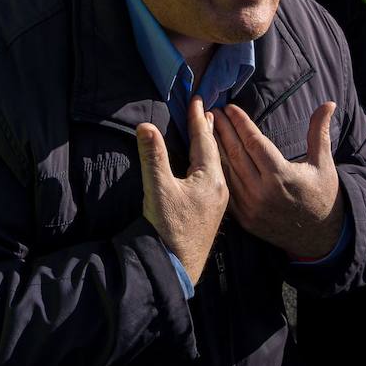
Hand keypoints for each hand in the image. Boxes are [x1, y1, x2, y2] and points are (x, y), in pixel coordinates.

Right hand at [138, 96, 228, 283]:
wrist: (176, 265)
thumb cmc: (168, 227)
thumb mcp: (157, 188)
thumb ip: (153, 156)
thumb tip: (146, 126)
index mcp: (210, 180)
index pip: (204, 141)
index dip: (198, 119)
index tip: (198, 99)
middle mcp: (219, 189)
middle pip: (214, 152)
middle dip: (209, 131)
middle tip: (208, 111)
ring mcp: (217, 203)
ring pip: (215, 166)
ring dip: (209, 147)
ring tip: (207, 133)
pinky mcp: (210, 213)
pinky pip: (213, 179)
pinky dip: (207, 164)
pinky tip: (204, 168)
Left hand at [212, 102, 342, 258]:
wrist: (318, 236)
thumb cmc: (321, 195)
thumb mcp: (323, 163)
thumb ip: (319, 132)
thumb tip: (328, 103)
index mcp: (281, 175)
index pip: (254, 142)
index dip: (240, 122)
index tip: (230, 107)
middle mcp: (262, 191)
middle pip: (235, 153)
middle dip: (223, 129)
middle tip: (214, 111)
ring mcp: (250, 206)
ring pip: (226, 170)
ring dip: (215, 147)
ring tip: (208, 127)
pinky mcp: (243, 218)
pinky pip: (225, 189)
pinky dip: (217, 171)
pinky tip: (209, 155)